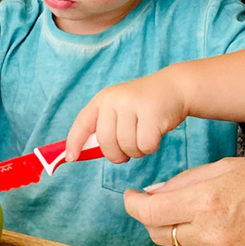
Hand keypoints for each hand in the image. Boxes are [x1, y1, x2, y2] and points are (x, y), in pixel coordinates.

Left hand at [66, 69, 186, 163]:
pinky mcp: (151, 112)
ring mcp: (132, 104)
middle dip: (116, 155)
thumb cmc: (143, 107)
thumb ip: (103, 128)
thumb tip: (81, 153)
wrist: (174, 87)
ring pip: (126, 146)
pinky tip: (155, 135)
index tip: (70, 157)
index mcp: (102, 100)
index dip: (74, 142)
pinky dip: (150, 147)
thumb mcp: (119, 110)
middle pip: (105, 142)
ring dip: (136, 151)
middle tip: (126, 152)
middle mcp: (114, 100)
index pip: (82, 123)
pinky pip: (145, 145)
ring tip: (143, 138)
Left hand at [124, 157, 244, 245]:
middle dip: (150, 216)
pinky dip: (195, 241)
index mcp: (205, 202)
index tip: (130, 197)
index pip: (149, 212)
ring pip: (176, 245)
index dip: (132, 204)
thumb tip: (151, 193)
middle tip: (156, 203)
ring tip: (193, 211)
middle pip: (157, 232)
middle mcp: (211, 231)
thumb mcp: (218, 169)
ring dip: (174, 229)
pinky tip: (210, 226)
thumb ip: (179, 183)